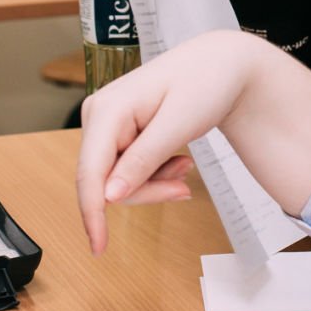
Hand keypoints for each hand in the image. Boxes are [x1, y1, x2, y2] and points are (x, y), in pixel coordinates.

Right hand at [75, 31, 264, 254]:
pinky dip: (154, 173)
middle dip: (145, 191)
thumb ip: (142, 161)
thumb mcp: (178, 124)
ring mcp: (107, 122)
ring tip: (185, 166)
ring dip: (153, 182)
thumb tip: (109, 197)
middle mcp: (99, 114)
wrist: (221, 63)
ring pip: (117, 179)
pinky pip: (127, 168)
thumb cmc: (204, 81)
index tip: (99, 247)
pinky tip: (177, 160)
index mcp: (108, 109)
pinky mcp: (118, 130)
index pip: (90, 172)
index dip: (92, 213)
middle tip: (183, 190)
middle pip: (105, 180)